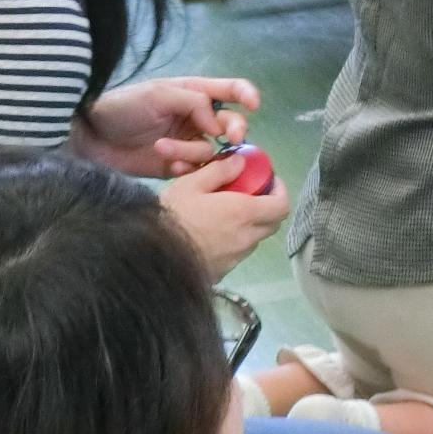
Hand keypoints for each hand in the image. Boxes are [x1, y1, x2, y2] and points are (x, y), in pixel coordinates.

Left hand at [74, 77, 259, 177]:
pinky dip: (189, 169)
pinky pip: (198, 171)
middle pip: (232, 124)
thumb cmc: (122, 107)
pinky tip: (171, 167)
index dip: (247, 95)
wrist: (90, 137)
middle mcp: (197, 119)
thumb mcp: (157, 94)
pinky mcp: (178, 167)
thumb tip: (219, 125)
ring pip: (213, 151)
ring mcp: (189, 144)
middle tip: (229, 138)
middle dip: (234, 130)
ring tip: (163, 149)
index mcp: (194, 94)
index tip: (254, 105)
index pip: (230, 90)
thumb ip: (194, 103)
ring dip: (192, 151)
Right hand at [160, 152, 289, 280]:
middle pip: (271, 223)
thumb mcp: (190, 184)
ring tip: (228, 215)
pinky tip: (214, 234)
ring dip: (250, 226)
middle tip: (250, 195)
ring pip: (255, 239)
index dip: (280, 192)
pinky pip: (238, 253)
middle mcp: (247, 237)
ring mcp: (236, 257)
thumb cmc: (172, 214)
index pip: (281, 206)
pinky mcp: (224, 271)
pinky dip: (235, 241)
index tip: (270, 181)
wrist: (151, 255)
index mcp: (244, 212)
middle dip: (267, 208)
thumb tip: (241, 161)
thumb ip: (219, 171)